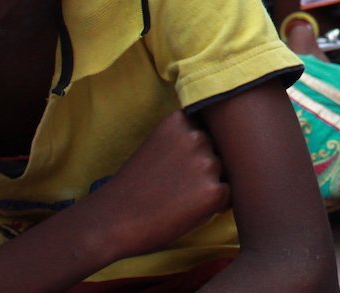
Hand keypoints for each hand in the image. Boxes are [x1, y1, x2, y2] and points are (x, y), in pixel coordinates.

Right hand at [86, 109, 230, 258]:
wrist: (111, 219)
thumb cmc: (134, 186)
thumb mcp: (158, 144)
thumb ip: (185, 138)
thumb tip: (225, 143)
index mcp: (180, 120)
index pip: (209, 128)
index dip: (198, 149)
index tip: (178, 162)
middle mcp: (197, 136)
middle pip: (220, 151)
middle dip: (206, 167)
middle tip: (177, 185)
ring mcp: (207, 163)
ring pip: (224, 174)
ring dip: (210, 185)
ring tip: (179, 197)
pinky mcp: (214, 191)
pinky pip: (227, 197)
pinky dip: (214, 206)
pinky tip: (186, 210)